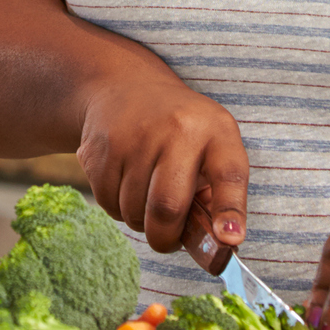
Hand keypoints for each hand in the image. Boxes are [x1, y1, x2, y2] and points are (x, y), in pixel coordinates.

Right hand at [73, 68, 247, 254]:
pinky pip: (107, 204)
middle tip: (168, 240)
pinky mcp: (99, 148)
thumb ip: (218, 192)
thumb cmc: (182, 130)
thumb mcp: (213, 143)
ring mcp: (133, 137)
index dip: (230, 210)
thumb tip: (216, 242)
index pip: (228, 174)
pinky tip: (126, 185)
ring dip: (140, 222)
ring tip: (147, 199)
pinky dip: (118, 209)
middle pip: (167, 206)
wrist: (126, 87)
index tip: (229, 239)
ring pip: (132, 211)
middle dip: (166, 239)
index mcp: (215, 130)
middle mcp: (176, 129)